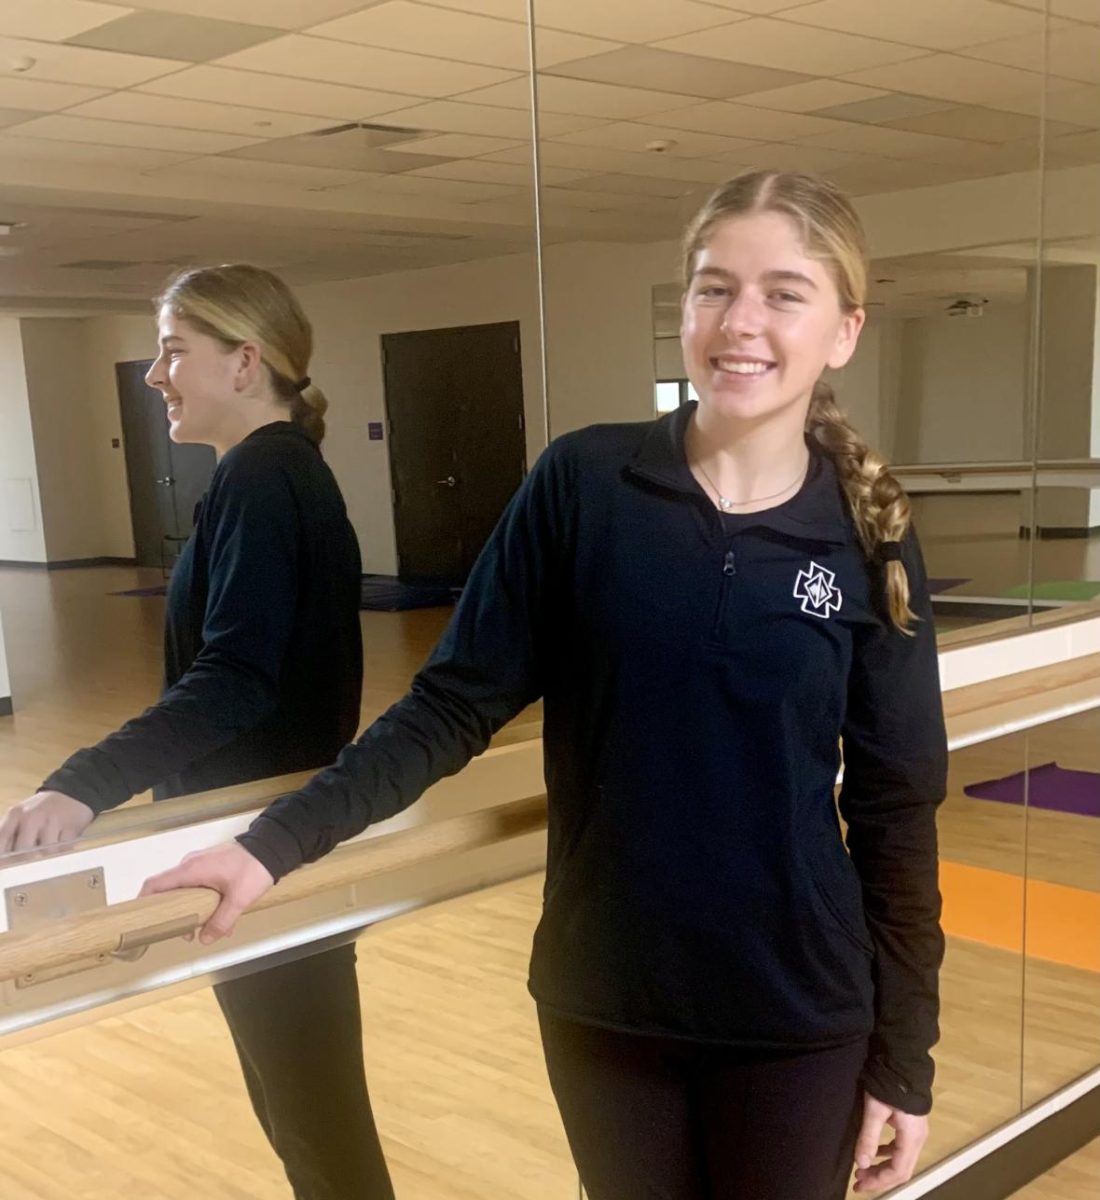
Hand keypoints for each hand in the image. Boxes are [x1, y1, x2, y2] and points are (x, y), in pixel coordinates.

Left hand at [0, 791, 94, 852]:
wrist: (72, 793)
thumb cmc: (41, 810)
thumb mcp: (21, 816)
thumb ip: (9, 835)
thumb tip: (2, 860)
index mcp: (16, 814)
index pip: (2, 838)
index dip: (2, 856)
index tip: (4, 866)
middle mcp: (33, 816)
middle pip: (24, 850)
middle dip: (27, 859)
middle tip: (29, 860)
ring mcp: (53, 821)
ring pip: (46, 852)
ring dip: (48, 854)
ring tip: (49, 846)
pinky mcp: (71, 826)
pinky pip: (64, 849)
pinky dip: (62, 850)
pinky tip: (61, 841)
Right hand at [140, 842, 273, 943]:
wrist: (272, 846)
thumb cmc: (253, 869)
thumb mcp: (238, 899)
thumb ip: (221, 921)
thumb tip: (203, 940)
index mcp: (190, 870)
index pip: (154, 885)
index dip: (143, 902)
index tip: (142, 921)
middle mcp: (190, 865)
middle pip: (170, 891)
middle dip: (176, 915)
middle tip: (186, 933)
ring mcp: (201, 863)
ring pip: (188, 891)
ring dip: (195, 911)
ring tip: (211, 930)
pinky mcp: (212, 865)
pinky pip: (200, 885)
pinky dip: (205, 901)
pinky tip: (223, 918)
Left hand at [853, 1092, 928, 1193]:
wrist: (903, 1061)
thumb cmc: (889, 1084)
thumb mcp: (875, 1110)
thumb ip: (869, 1138)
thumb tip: (861, 1164)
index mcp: (911, 1138)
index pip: (897, 1171)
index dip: (879, 1181)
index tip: (859, 1184)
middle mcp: (918, 1140)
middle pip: (901, 1170)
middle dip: (880, 1179)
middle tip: (858, 1183)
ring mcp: (916, 1133)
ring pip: (901, 1160)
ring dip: (882, 1168)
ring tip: (862, 1170)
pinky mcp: (911, 1125)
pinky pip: (900, 1148)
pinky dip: (887, 1154)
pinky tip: (874, 1153)